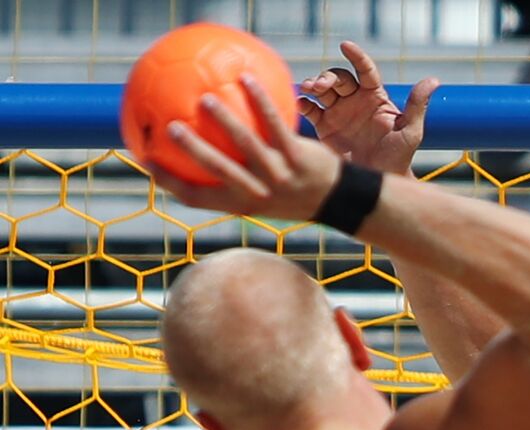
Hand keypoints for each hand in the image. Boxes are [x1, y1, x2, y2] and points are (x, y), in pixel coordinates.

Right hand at [152, 75, 340, 220]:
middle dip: (193, 151)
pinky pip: (275, 124)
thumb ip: (232, 174)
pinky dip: (260, 101)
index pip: (196, 197)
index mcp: (240, 203)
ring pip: (247, 145)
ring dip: (225, 120)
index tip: (146, 159)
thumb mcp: (261, 194)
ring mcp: (279, 175)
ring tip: (206, 99)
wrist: (337, 200)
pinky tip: (246, 79)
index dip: (169, 181)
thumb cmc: (292, 192)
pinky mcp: (298, 157)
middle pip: (218, 171)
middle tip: (170, 127)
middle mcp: (257, 192)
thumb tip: (199, 147)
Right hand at [299, 40, 438, 176]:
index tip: (346, 46)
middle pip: (339, 78)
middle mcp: (355, 101)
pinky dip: (303, 104)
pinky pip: (311, 110)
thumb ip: (417, 105)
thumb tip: (434, 80)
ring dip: (313, 85)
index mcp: (375, 97)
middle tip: (321, 86)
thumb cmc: (398, 157)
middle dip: (328, 76)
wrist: (379, 182)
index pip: (365, 70)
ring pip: (322, 90)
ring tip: (308, 89)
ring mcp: (339, 112)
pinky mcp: (325, 127)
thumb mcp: (410, 131)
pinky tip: (300, 103)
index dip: (356, 56)